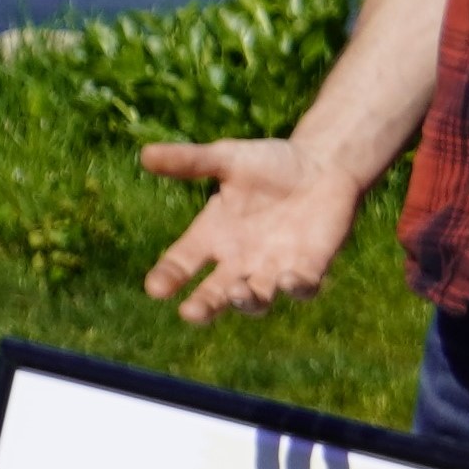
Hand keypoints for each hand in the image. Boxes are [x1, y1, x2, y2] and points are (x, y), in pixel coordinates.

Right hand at [140, 137, 365, 320]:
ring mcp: (273, 269)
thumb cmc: (271, 163)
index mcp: (213, 236)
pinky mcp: (309, 268)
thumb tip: (145, 154)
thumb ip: (190, 161)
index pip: (182, 264)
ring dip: (246, 301)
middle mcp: (239, 260)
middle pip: (215, 294)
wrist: (323, 165)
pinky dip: (294, 288)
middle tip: (191, 313)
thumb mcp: (228, 159)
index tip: (156, 288)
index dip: (168, 277)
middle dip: (204, 306)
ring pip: (256, 300)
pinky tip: (287, 279)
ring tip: (237, 293)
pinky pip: (301, 288)